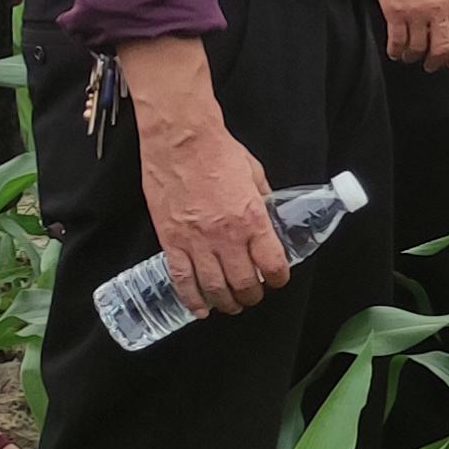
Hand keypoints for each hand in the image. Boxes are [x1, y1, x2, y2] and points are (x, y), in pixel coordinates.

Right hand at [132, 62, 290, 316]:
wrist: (180, 139)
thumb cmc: (218, 151)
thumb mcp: (254, 175)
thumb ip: (262, 201)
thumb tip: (268, 217)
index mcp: (252, 218)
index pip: (272, 263)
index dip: (278, 278)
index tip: (277, 280)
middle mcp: (226, 236)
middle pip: (243, 282)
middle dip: (252, 295)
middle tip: (253, 296)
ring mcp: (195, 241)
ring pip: (213, 287)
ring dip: (225, 302)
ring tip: (230, 305)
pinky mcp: (171, 240)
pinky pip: (181, 279)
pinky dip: (192, 299)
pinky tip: (200, 309)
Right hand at [374, 0, 448, 70]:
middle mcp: (438, 9)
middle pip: (441, 47)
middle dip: (437, 61)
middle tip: (431, 66)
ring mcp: (416, 12)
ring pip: (418, 47)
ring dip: (413, 56)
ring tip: (409, 57)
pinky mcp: (395, 12)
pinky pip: (397, 40)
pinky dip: (396, 51)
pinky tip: (395, 52)